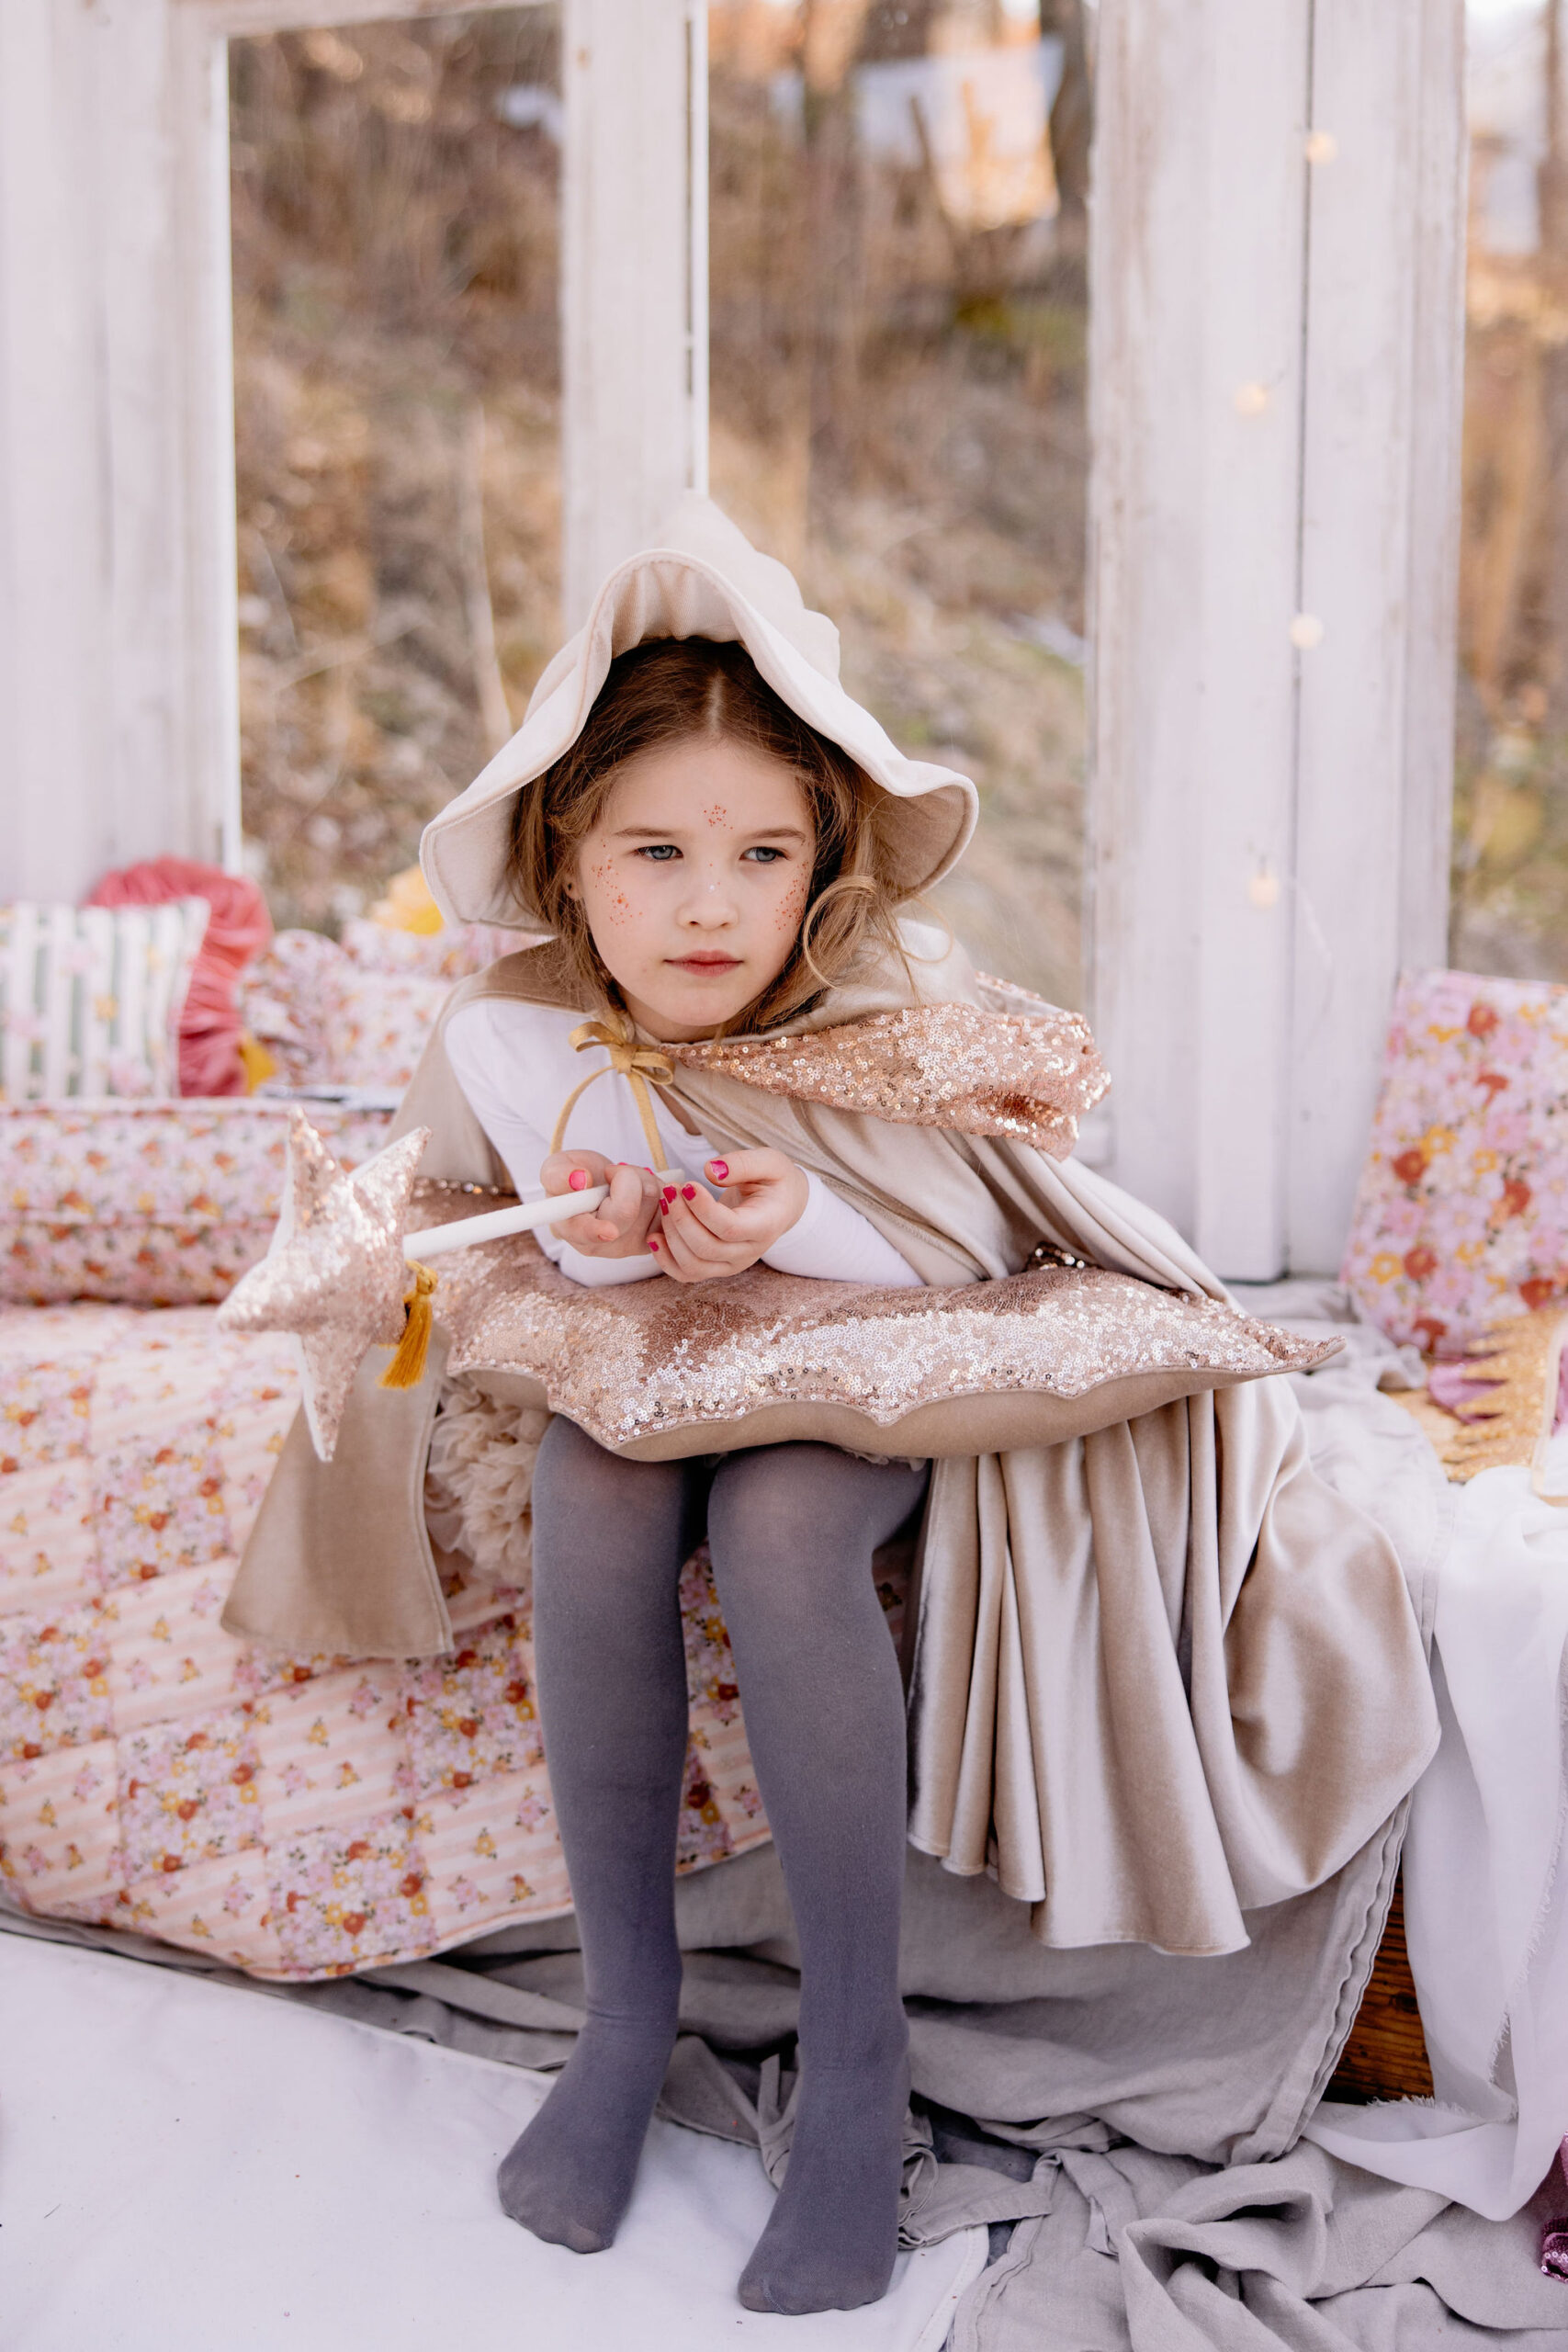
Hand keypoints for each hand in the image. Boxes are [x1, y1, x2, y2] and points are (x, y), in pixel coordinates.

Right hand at [540, 1150, 659, 1257]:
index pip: (585, 1233)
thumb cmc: (574, 1178)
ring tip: (625, 1182)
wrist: (598, 1186)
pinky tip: (641, 1192)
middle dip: (625, 1177)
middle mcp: (599, 1246)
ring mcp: (628, 1247)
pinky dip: (659, 1189)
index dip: (596, 1231)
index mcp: (571, 1229)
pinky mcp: (653, 1240)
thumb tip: (579, 1179)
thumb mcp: (556, 1170)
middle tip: (612, 1172)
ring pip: (652, 1201)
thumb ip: (558, 1175)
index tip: (609, 1231)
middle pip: (627, 1210)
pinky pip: (668, 1207)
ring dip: (642, 1179)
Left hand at [652, 1151, 809, 1283]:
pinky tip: (654, 1236)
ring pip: (693, 1265)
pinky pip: (686, 1274)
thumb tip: (710, 1170)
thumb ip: (743, 1163)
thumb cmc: (774, 1180)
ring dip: (671, 1235)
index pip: (729, 1228)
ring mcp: (732, 1264)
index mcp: (765, 1226)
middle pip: (706, 1248)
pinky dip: (665, 1259)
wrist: (781, 1204)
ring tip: (665, 1203)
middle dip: (680, 1218)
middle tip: (670, 1189)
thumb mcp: (769, 1162)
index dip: (702, 1209)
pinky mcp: (716, 1267)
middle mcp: (749, 1252)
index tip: (686, 1184)